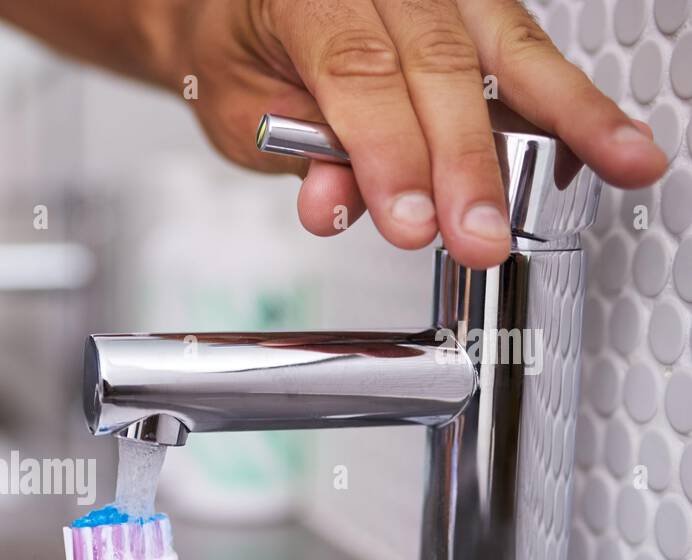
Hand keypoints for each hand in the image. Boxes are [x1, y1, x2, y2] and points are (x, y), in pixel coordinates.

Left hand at [172, 0, 668, 266]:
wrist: (242, 6)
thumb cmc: (242, 48)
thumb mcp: (242, 108)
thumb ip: (296, 151)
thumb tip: (337, 201)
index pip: (358, 72)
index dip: (390, 152)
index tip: (412, 221)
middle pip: (439, 64)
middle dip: (465, 163)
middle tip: (479, 235)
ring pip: (507, 45)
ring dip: (568, 116)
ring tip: (620, 164)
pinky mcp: (477, 7)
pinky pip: (526, 50)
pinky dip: (567, 103)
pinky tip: (606, 143)